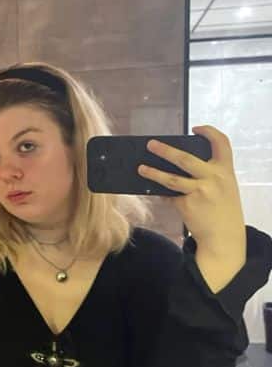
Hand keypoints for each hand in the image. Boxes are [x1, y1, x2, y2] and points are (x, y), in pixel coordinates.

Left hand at [137, 125, 245, 249]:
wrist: (224, 237)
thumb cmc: (222, 210)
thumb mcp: (225, 187)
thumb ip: (208, 174)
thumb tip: (176, 164)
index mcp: (226, 170)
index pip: (222, 143)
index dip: (209, 132)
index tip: (196, 128)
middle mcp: (214, 178)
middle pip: (185, 158)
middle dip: (165, 150)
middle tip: (150, 144)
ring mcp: (200, 192)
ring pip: (170, 178)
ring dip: (153, 172)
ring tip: (140, 168)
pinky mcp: (187, 205)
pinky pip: (169, 195)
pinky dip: (161, 193)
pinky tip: (153, 190)